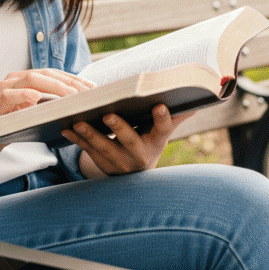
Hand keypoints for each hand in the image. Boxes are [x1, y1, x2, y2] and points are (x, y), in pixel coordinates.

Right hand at [0, 68, 93, 124]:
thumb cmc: (0, 128)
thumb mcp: (25, 116)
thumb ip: (41, 108)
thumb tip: (70, 109)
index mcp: (23, 81)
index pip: (53, 75)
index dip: (73, 79)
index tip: (92, 88)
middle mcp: (14, 80)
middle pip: (46, 74)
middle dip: (69, 82)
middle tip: (88, 92)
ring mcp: (3, 88)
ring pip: (32, 79)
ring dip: (54, 86)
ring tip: (72, 94)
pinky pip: (11, 95)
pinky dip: (25, 94)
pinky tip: (38, 98)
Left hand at [62, 105, 193, 177]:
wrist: (135, 176)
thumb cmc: (150, 140)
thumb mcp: (163, 130)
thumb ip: (177, 113)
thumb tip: (203, 94)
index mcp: (157, 140)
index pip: (164, 128)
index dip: (162, 118)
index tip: (159, 105)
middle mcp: (140, 154)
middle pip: (129, 140)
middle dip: (119, 128)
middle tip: (108, 114)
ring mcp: (120, 162)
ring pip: (104, 147)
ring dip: (89, 134)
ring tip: (76, 120)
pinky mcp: (102, 164)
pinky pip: (88, 151)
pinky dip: (76, 139)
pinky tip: (65, 126)